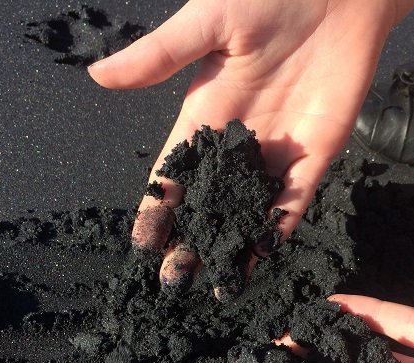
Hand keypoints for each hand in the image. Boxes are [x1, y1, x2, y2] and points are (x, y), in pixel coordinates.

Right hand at [87, 0, 407, 297]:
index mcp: (206, 113)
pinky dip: (277, 232)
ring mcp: (277, 152)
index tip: (142, 244)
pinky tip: (261, 261)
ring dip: (232, 246)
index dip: (158, 207)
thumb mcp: (206, 23)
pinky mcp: (315, 156)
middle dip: (191, 239)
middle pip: (209, 202)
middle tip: (173, 281)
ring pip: (248, 210)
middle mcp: (238, 141)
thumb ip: (159, 56)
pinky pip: (293, 202)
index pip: (174, 171)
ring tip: (215, 286)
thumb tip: (99, 77)